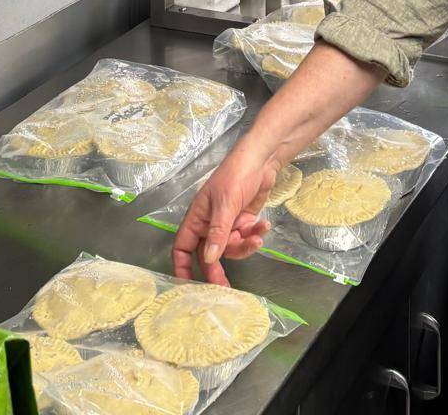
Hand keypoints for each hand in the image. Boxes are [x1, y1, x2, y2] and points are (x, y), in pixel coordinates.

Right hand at [171, 146, 275, 285]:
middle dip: (218, 270)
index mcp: (197, 219)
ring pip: (231, 248)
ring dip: (245, 246)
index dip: (182, 267)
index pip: (182, 247)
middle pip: (209, 255)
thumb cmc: (235, 175)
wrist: (262, 159)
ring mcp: (228, 225)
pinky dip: (256, 234)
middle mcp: (210, 225)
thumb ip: (218, 232)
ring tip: (257, 238)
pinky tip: (264, 225)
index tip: (188, 287)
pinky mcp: (244, 223)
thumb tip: (209, 260)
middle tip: (225, 288)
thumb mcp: (225, 203)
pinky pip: (247, 238)